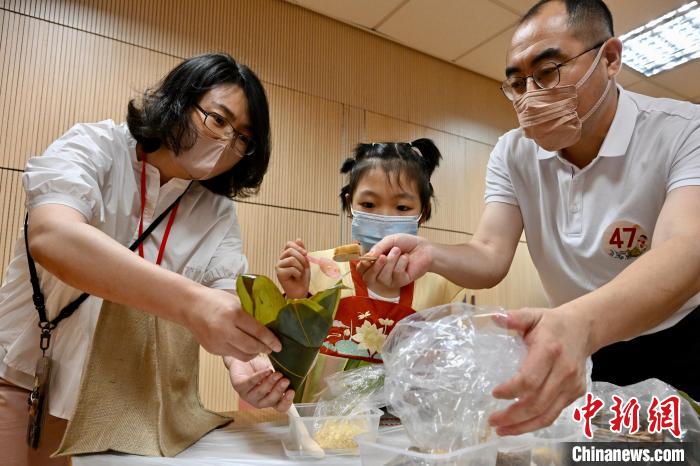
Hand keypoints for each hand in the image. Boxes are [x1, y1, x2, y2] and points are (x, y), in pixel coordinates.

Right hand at [187, 288, 281, 360]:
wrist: (190, 306)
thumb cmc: (215, 300)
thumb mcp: (236, 301)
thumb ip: (251, 313)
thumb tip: (270, 323)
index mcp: (233, 314)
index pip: (257, 331)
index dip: (271, 340)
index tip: (279, 345)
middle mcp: (224, 330)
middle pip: (251, 347)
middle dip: (264, 349)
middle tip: (271, 348)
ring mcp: (217, 342)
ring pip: (243, 355)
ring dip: (253, 353)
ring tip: (258, 348)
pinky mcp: (212, 350)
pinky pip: (232, 355)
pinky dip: (241, 352)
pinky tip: (244, 346)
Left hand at [226, 354, 294, 410]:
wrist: (244, 359)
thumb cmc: (261, 368)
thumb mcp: (276, 372)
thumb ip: (285, 376)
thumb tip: (301, 372)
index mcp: (270, 399)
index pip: (280, 407)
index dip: (286, 402)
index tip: (292, 391)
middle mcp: (259, 400)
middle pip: (270, 401)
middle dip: (279, 390)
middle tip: (286, 380)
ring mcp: (248, 395)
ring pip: (260, 392)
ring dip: (270, 383)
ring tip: (277, 373)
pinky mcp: (238, 386)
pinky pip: (250, 383)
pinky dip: (259, 377)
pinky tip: (266, 371)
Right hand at [276, 239, 310, 298]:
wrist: (300, 291)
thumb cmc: (302, 277)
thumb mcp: (305, 262)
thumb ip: (302, 251)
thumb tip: (298, 239)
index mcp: (287, 255)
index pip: (289, 244)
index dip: (298, 247)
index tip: (306, 253)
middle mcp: (281, 259)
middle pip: (290, 250)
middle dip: (301, 258)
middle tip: (304, 267)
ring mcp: (278, 266)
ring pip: (292, 259)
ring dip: (300, 267)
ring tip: (299, 274)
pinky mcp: (279, 273)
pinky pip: (291, 269)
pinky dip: (297, 274)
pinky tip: (296, 278)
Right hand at [356, 234, 431, 289]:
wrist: (423, 247)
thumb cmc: (406, 243)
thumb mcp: (390, 240)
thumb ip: (378, 247)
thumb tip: (368, 256)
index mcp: (374, 263)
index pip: (361, 270)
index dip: (362, 266)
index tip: (367, 258)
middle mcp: (380, 273)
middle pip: (369, 278)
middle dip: (375, 267)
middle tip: (383, 256)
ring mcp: (390, 279)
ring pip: (383, 276)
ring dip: (391, 260)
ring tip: (399, 251)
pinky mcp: (401, 282)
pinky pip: (396, 274)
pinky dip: (401, 262)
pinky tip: (406, 258)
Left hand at [488, 307, 590, 434]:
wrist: (583, 328)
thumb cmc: (551, 323)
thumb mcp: (532, 315)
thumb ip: (514, 318)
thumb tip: (494, 318)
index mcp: (549, 350)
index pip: (530, 378)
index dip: (511, 390)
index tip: (494, 393)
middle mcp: (563, 371)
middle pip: (537, 402)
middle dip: (512, 415)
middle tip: (492, 420)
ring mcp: (572, 385)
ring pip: (547, 414)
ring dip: (522, 426)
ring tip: (501, 430)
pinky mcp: (575, 393)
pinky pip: (554, 414)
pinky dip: (535, 424)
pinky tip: (518, 426)